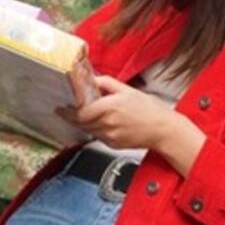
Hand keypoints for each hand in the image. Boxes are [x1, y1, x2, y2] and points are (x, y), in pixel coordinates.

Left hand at [59, 75, 205, 175]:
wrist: (163, 130)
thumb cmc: (149, 109)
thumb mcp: (127, 89)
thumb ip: (106, 83)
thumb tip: (91, 80)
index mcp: (110, 108)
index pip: (80, 113)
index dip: (68, 111)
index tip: (61, 107)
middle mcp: (108, 124)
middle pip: (81, 122)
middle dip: (72, 116)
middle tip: (67, 109)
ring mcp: (110, 136)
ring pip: (87, 130)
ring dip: (83, 123)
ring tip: (86, 114)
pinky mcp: (113, 145)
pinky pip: (97, 136)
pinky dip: (95, 129)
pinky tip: (102, 122)